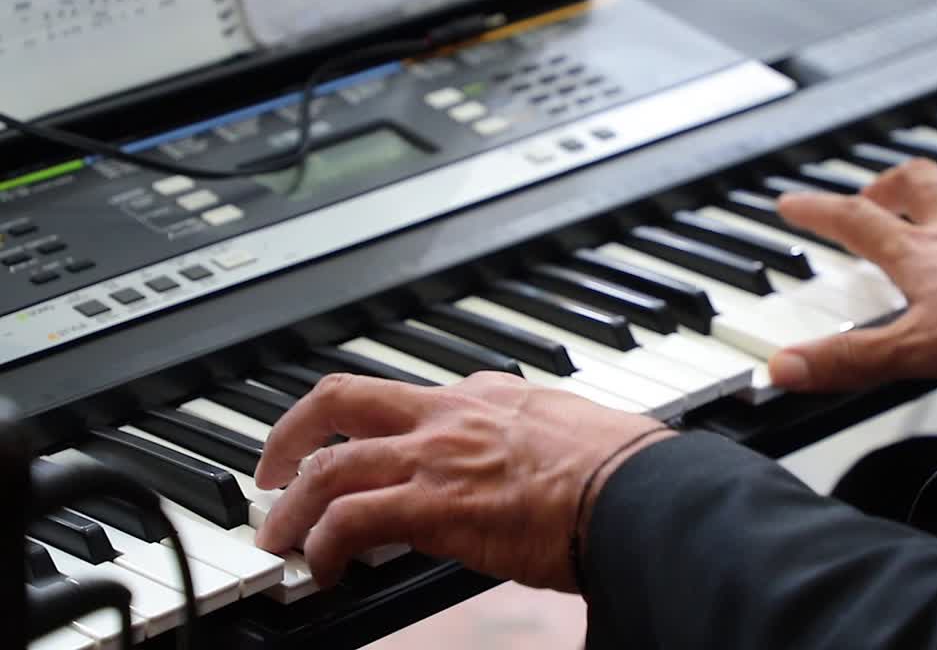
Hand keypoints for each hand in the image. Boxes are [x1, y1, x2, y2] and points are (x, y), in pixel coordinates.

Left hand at [253, 372, 673, 591]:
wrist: (636, 490)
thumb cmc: (623, 470)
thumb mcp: (571, 431)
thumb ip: (536, 439)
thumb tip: (541, 463)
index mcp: (487, 395)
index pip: (407, 397)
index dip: (371, 424)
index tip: (360, 447)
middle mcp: (451, 413)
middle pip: (342, 398)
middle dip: (292, 430)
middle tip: (273, 468)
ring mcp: (436, 456)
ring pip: (328, 464)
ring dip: (291, 502)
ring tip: (279, 536)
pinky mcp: (433, 504)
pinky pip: (349, 520)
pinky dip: (322, 544)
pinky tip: (321, 568)